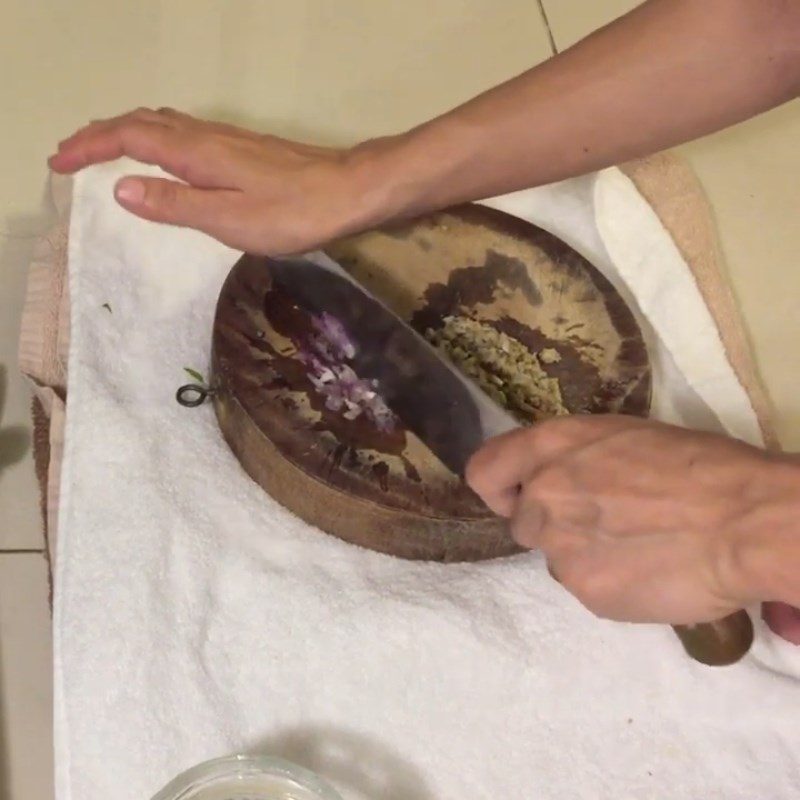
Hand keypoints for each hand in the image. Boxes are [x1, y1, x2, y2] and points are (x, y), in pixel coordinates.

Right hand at [48, 107, 389, 254]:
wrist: (349, 191)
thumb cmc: (293, 212)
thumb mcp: (230, 218)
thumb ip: (177, 205)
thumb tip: (122, 188)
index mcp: (196, 152)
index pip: (128, 137)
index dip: (90, 146)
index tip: (58, 163)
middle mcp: (207, 136)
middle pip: (141, 122)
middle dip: (100, 135)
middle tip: (70, 155)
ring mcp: (227, 139)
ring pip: (163, 123)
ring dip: (127, 133)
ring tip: (104, 153)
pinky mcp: (244, 149)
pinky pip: (184, 133)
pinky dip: (156, 140)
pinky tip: (163, 160)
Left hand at [466, 415, 799, 625]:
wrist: (745, 521)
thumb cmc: (699, 466)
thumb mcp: (623, 439)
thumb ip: (575, 461)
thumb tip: (563, 482)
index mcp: (552, 445)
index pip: (484, 472)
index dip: (500, 489)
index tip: (519, 498)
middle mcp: (543, 494)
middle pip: (522, 523)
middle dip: (553, 526)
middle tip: (602, 524)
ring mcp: (559, 546)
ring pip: (556, 558)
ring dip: (583, 555)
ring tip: (636, 547)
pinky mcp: (583, 590)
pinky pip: (585, 587)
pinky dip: (609, 583)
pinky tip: (648, 571)